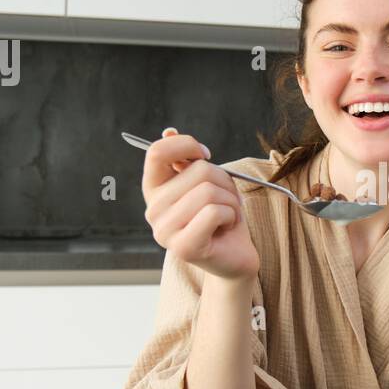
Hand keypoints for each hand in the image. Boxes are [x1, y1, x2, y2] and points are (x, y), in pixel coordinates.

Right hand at [141, 128, 259, 281]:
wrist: (235, 257)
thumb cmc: (221, 217)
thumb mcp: (206, 183)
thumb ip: (187, 160)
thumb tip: (169, 131)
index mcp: (154, 190)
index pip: (157, 152)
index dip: (187, 145)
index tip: (205, 156)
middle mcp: (153, 210)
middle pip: (196, 170)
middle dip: (224, 181)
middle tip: (225, 200)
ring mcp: (164, 231)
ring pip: (208, 191)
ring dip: (230, 201)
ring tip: (226, 216)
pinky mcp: (183, 247)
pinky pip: (214, 212)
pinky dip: (231, 216)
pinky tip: (225, 229)